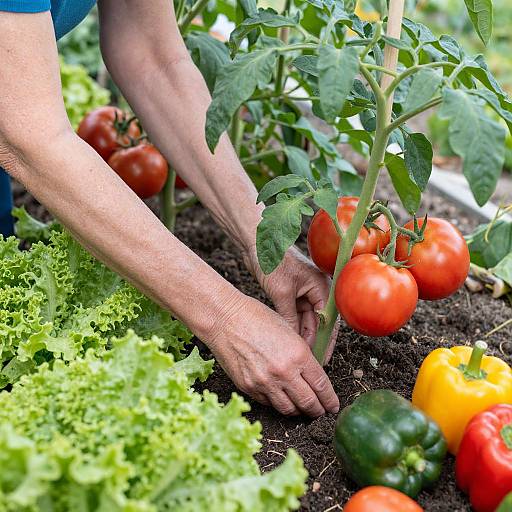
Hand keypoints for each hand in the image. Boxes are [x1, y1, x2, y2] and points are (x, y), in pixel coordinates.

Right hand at [206, 293, 339, 416]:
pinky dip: (277, 402)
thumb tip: (311, 375)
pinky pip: (268, 403)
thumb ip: (302, 355)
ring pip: (288, 409)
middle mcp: (284, 373)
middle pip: (308, 403)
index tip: (332, 405)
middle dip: (317, 410)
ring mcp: (265, 383)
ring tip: (300, 407)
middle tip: (320, 411)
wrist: (225, 319)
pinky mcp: (249, 388)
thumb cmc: (257, 318)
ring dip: (297, 410)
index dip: (330, 400)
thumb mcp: (289, 331)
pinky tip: (279, 397)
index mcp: (298, 355)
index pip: (322, 387)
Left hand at [243, 246, 338, 363]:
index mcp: (323, 286)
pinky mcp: (295, 293)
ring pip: (309, 320)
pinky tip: (291, 342)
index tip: (320, 359)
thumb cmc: (273, 261)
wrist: (259, 242)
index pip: (328, 320)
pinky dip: (295, 327)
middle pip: (320, 322)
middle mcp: (319, 289)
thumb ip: (289, 318)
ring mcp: (307, 291)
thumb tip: (293, 342)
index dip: (324, 341)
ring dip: (304, 336)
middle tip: (309, 363)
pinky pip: (299, 314)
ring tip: (300, 357)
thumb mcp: (282, 292)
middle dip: (314, 341)